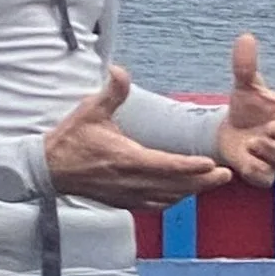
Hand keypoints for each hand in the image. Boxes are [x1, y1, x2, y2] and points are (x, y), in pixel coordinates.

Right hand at [44, 65, 233, 209]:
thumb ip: (111, 92)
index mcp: (125, 159)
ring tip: (213, 183)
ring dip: (191, 192)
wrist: (48, 168)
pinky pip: (154, 205)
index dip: (190, 167)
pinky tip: (184, 194)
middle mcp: (129, 181)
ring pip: (167, 198)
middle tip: (227, 175)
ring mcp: (126, 195)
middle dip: (203, 182)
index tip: (212, 164)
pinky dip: (173, 200)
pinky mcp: (122, 202)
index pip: (166, 165)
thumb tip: (119, 70)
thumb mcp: (90, 110)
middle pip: (174, 186)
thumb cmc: (70, 138)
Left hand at [215, 32, 274, 188]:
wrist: (227, 132)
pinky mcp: (263, 173)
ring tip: (253, 142)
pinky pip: (266, 177)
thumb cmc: (245, 107)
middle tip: (271, 127)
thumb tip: (245, 37)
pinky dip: (258, 170)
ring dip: (269, 150)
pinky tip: (247, 160)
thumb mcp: (244, 86)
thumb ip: (245, 65)